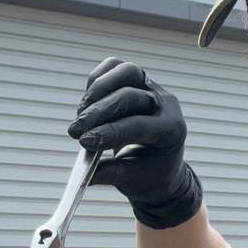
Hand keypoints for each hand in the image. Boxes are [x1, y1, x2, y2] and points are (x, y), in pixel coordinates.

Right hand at [67, 57, 202, 229]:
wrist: (160, 165)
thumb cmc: (149, 174)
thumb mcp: (132, 180)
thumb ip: (109, 174)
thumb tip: (84, 175)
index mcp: (171, 130)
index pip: (137, 125)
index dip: (108, 132)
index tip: (85, 142)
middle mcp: (164, 104)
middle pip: (129, 96)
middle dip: (98, 113)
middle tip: (76, 131)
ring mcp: (151, 87)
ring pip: (126, 72)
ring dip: (97, 91)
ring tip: (80, 114)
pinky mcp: (136, 79)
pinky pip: (115, 67)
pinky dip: (97, 80)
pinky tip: (86, 102)